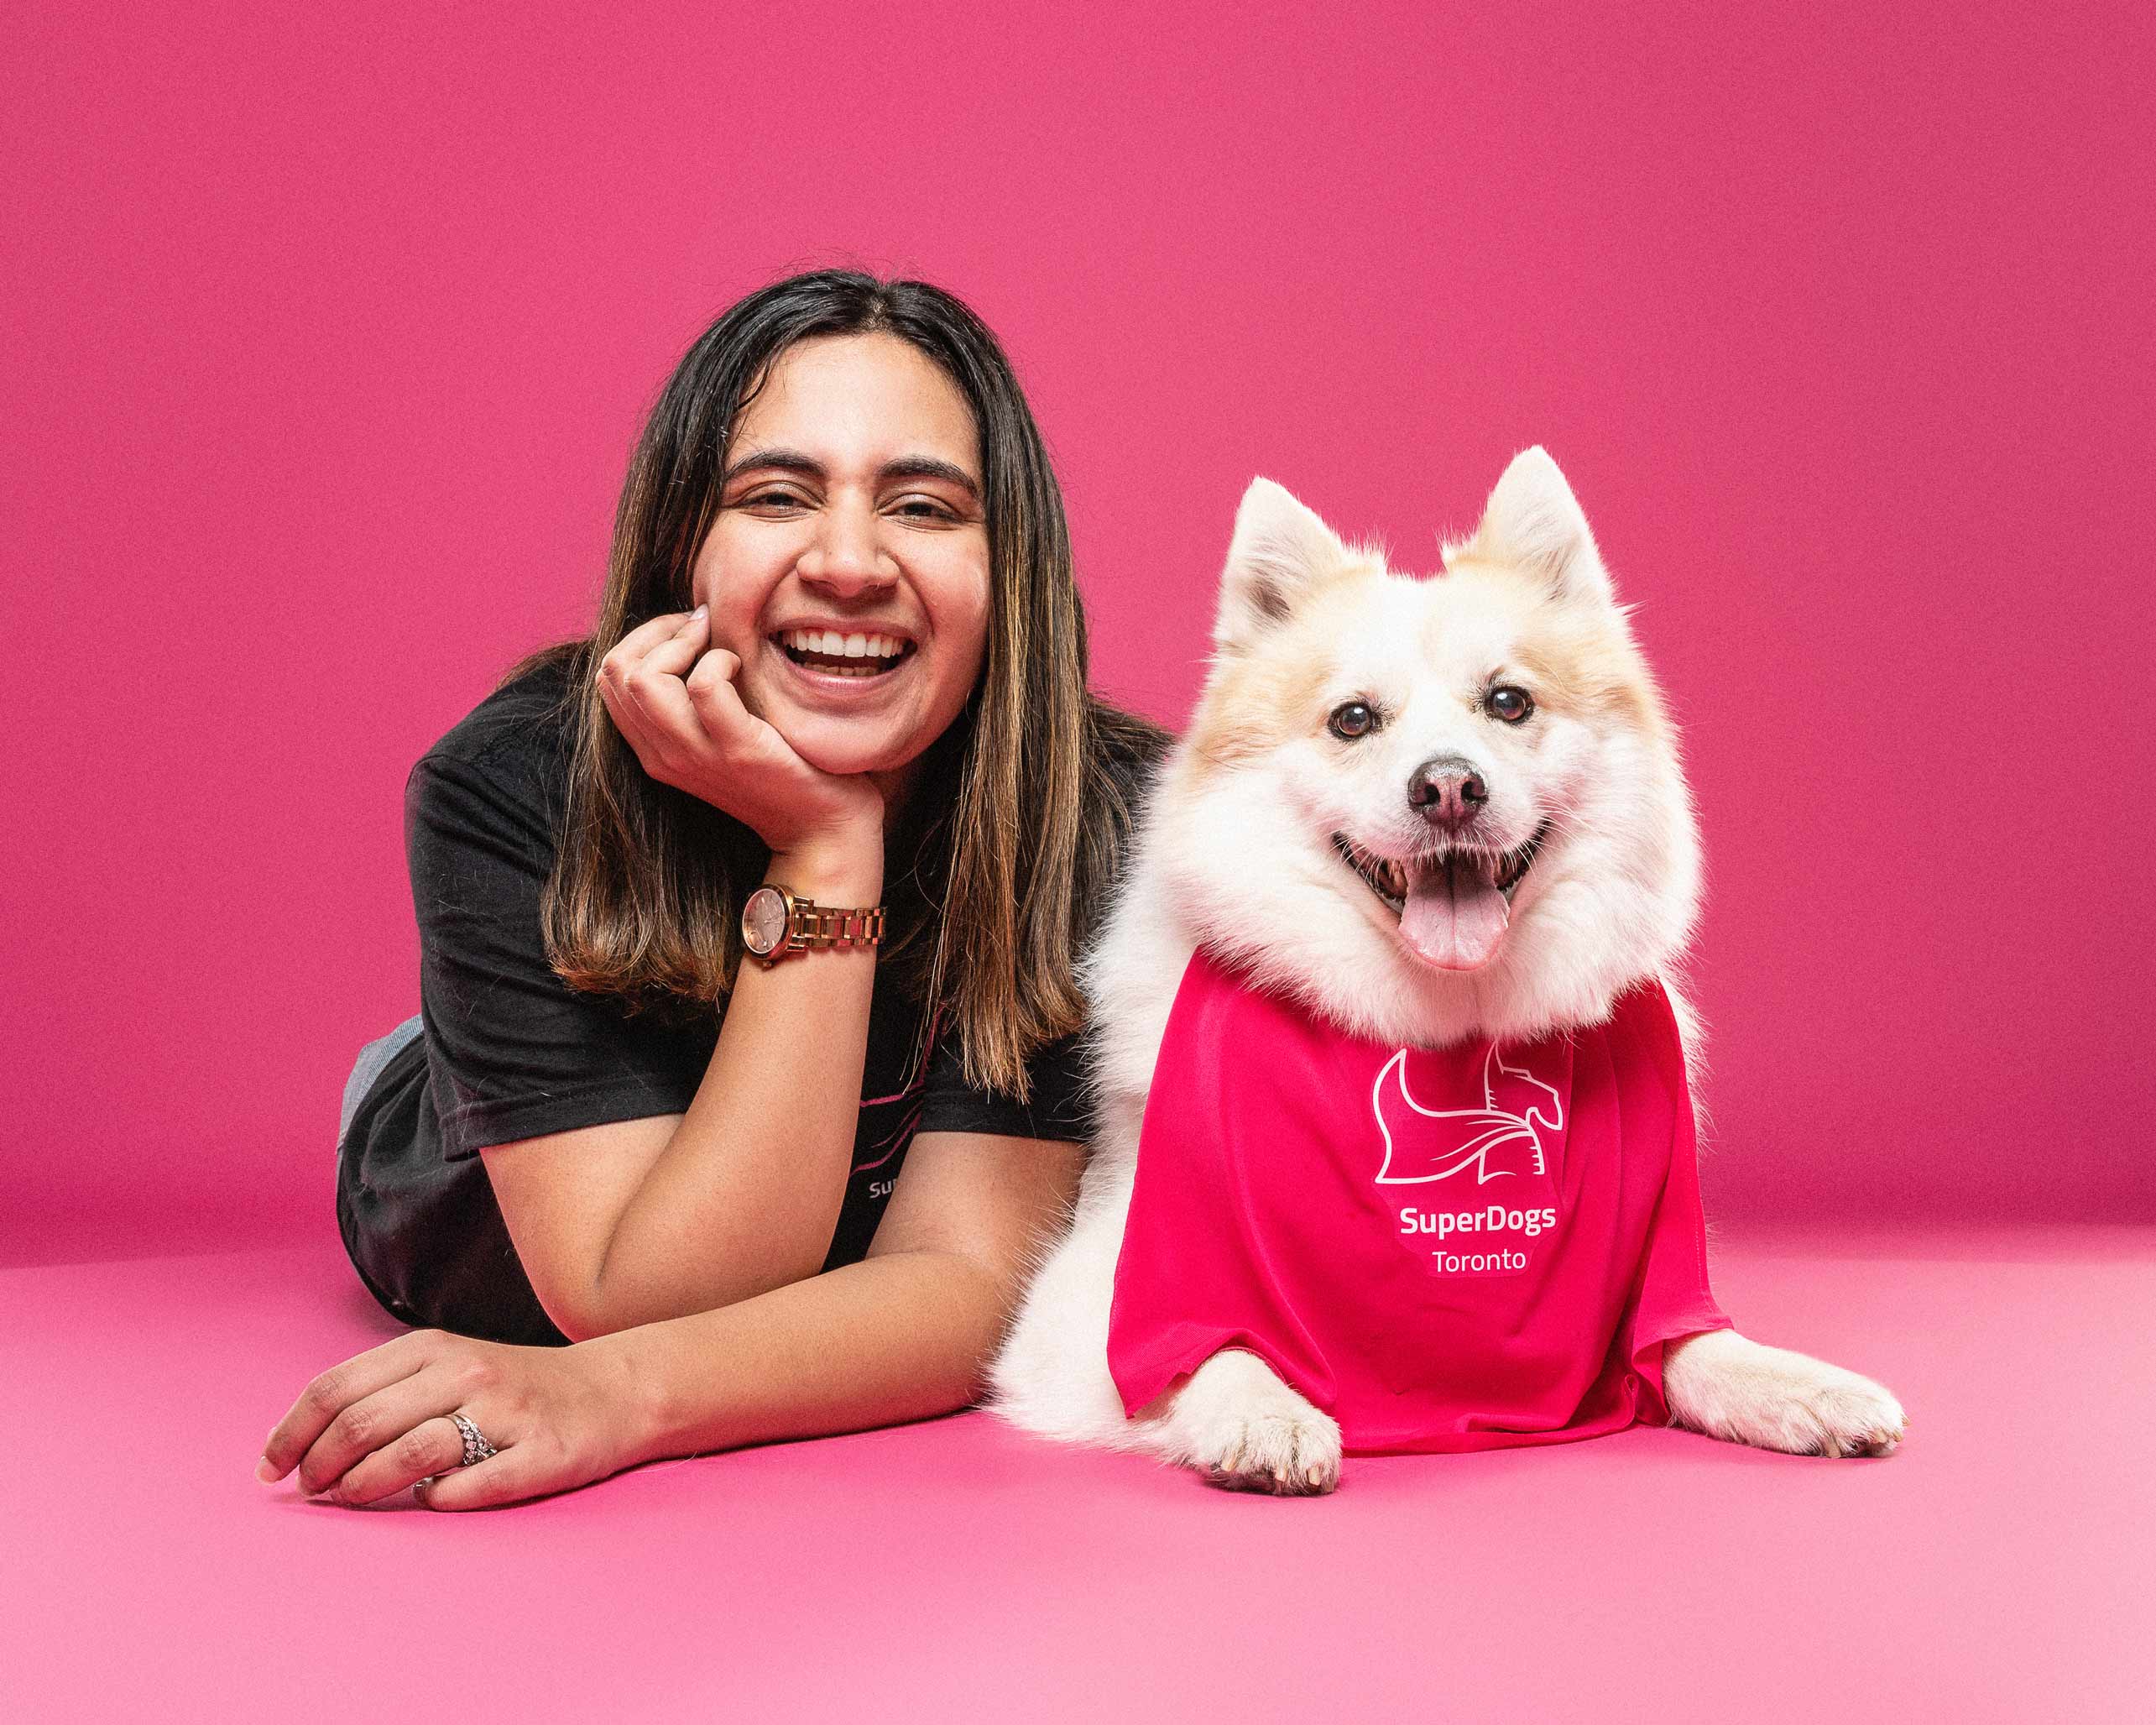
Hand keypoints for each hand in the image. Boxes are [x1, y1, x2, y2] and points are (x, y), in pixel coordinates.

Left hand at [256, 1329, 649, 1510]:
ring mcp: (504, 1412)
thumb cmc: (513, 1388)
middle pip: (362, 1422)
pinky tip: (429, 1500)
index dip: (290, 1434)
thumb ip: (385, 1393)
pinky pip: (468, 1487)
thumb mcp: (447, 1367)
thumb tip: (306, 1447)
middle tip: (312, 1494)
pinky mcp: (538, 1454)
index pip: (336, 1388)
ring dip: (363, 1488)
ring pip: (408, 1453)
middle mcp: (466, 1371)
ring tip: (351, 1501)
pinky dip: (435, 1501)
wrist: (613, 1391)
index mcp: (432, 1346)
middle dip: (319, 1467)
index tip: (269, 1471)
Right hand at [597, 607, 883, 859]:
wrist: (822, 831)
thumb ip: (695, 702)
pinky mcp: (738, 751)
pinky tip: (744, 667)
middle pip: (616, 672)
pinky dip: (722, 660)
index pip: (609, 679)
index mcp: (655, 751)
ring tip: (721, 646)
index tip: (689, 632)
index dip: (644, 640)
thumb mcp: (722, 738)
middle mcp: (665, 756)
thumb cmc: (782, 771)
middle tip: (704, 628)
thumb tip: (693, 629)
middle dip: (658, 632)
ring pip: (644, 679)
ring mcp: (697, 755)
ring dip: (683, 642)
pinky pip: (704, 686)